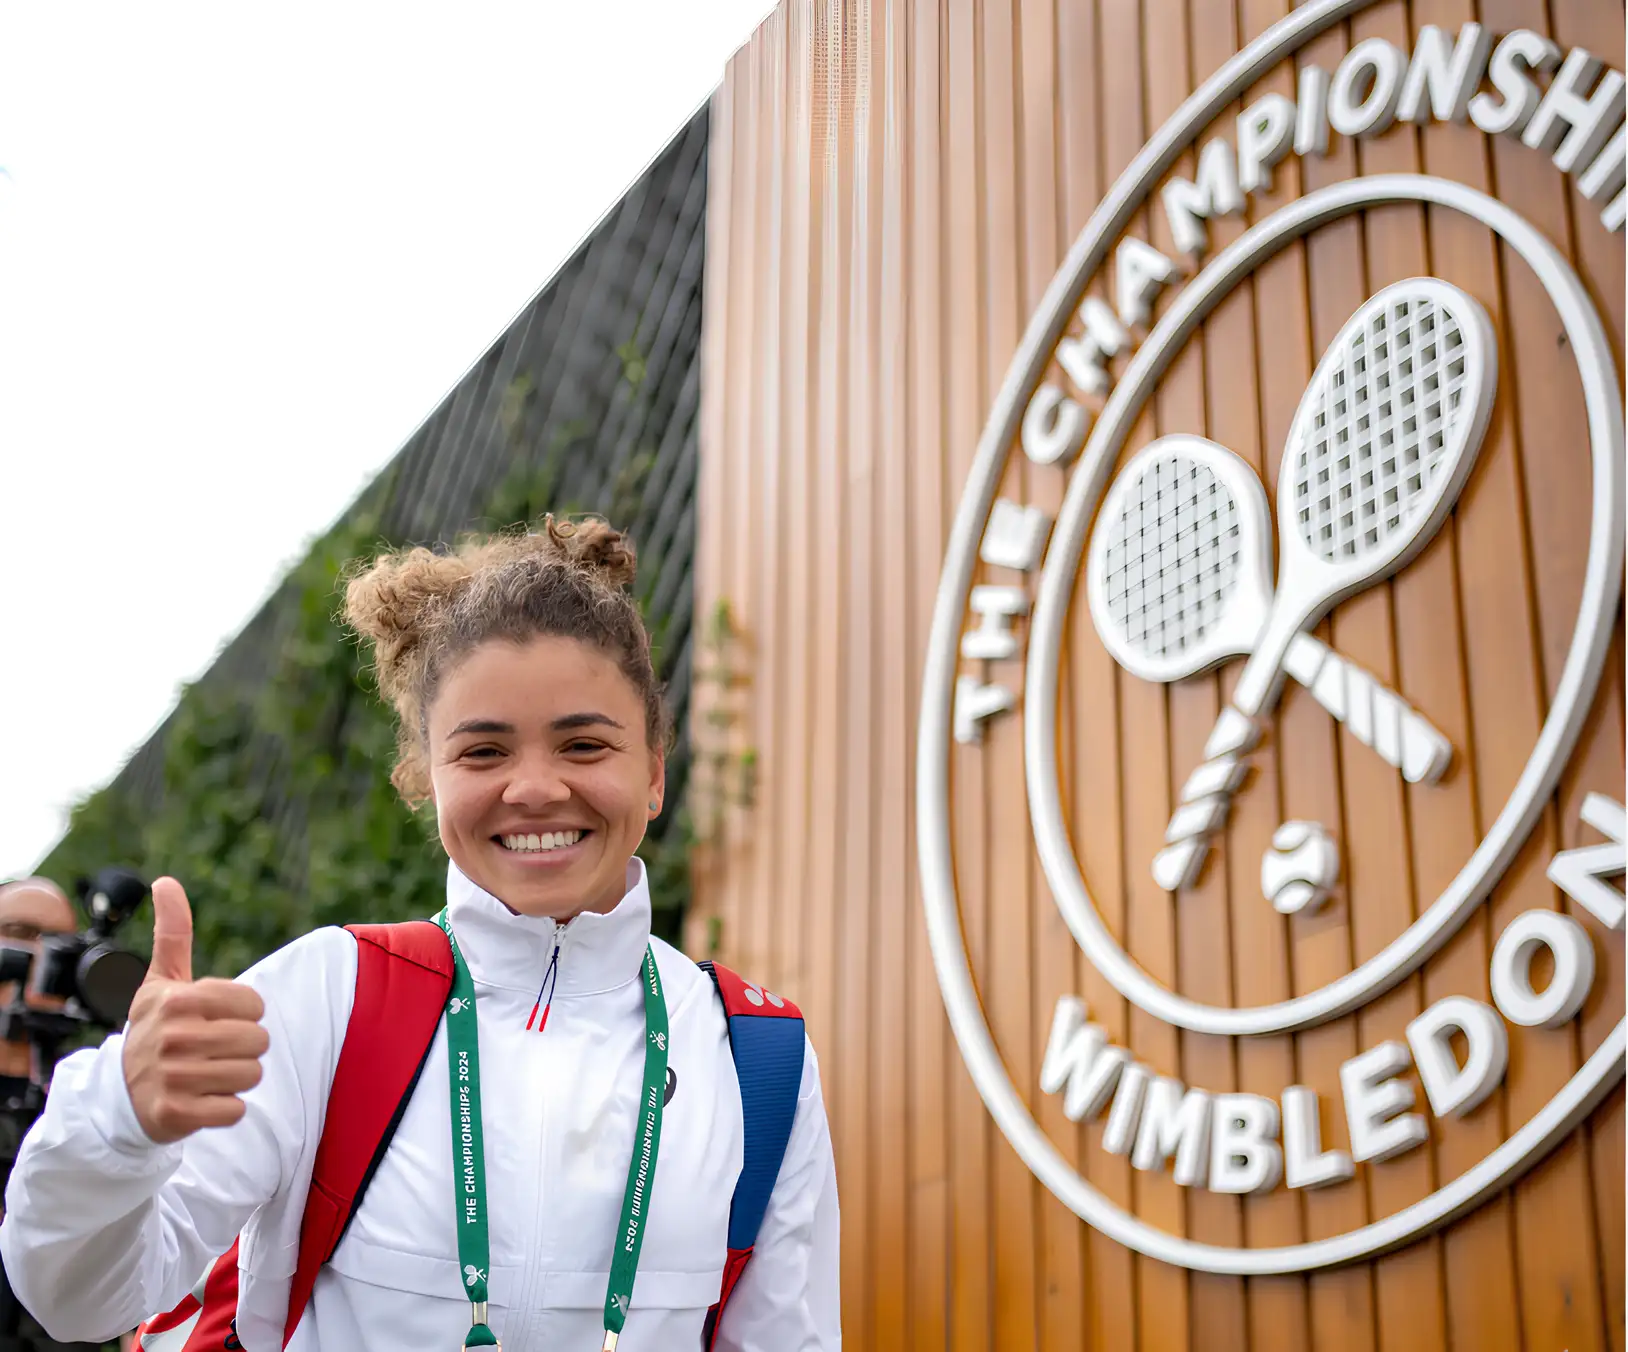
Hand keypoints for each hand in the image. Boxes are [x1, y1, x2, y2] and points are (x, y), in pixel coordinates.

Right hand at [120, 878, 269, 1143]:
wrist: (118, 1095)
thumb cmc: (154, 1029)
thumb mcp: (161, 981)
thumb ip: (172, 933)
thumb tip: (165, 881)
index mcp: (178, 1000)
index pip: (255, 1005)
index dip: (245, 1014)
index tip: (216, 1020)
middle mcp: (173, 1037)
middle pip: (258, 1041)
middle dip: (243, 1048)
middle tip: (212, 1051)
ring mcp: (173, 1078)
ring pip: (251, 1075)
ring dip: (237, 1078)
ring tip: (207, 1074)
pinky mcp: (176, 1115)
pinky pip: (235, 1110)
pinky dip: (226, 1108)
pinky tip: (201, 1100)